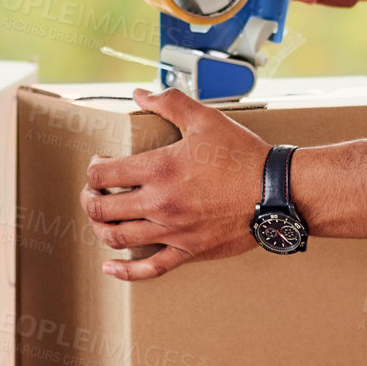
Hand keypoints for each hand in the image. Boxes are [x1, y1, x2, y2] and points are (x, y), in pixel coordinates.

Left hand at [78, 87, 268, 281]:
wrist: (277, 191)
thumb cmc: (243, 155)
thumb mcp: (206, 120)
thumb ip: (171, 103)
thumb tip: (141, 94)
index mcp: (160, 170)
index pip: (103, 174)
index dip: (92, 169)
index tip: (98, 165)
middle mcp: (160, 203)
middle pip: (102, 208)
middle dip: (89, 198)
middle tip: (93, 191)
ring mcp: (173, 231)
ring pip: (118, 237)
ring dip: (100, 228)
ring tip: (100, 218)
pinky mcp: (188, 250)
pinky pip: (149, 268)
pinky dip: (124, 271)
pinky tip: (111, 266)